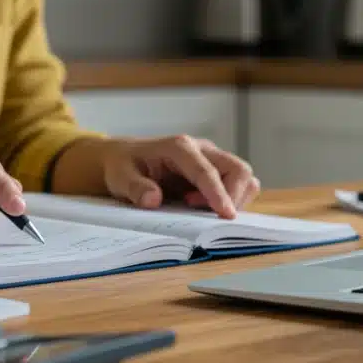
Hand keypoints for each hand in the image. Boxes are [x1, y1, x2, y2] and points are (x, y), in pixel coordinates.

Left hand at [100, 136, 259, 217]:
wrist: (124, 158)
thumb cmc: (123, 166)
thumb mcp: (120, 177)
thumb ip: (135, 187)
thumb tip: (153, 200)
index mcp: (179, 147)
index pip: (208, 170)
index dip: (219, 193)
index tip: (227, 214)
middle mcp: (201, 149)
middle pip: (238, 169)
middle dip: (233, 196)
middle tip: (200, 212)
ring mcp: (211, 159)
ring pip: (243, 177)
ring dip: (233, 198)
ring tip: (196, 206)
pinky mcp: (215, 171)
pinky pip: (236, 185)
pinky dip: (229, 199)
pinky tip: (200, 206)